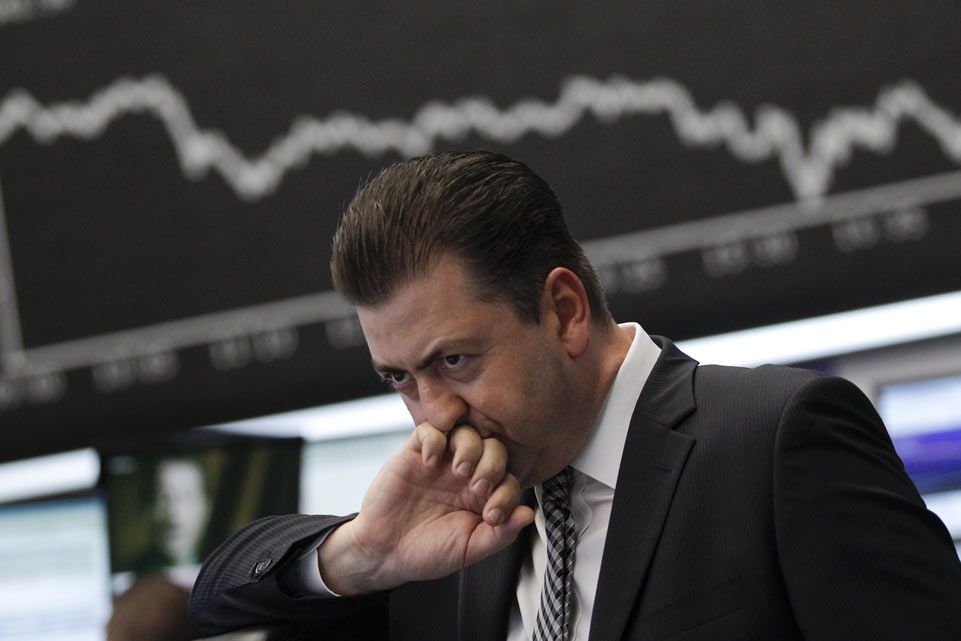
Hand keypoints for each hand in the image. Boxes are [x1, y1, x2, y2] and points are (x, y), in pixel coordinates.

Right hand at [317, 422, 534, 594]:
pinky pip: (430, 430)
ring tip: (459, 471)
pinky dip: (435, 439)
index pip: (509, 478)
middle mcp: (465, 474)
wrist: (384, 553)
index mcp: (482, 496)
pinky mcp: (414, 453)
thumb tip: (528, 514)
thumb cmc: (427, 552)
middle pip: (493, 447)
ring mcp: (441, 461)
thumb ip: (500, 534)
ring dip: (470, 448)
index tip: (492, 516)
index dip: (507, 493)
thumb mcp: (469, 549)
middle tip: (478, 487)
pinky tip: (430, 462)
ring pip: (466, 432)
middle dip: (492, 464)